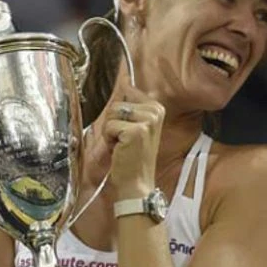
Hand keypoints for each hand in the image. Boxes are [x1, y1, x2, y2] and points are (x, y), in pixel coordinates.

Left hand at [100, 71, 164, 200]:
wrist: (136, 183)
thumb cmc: (132, 157)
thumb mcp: (135, 127)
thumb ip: (131, 106)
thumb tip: (124, 83)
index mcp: (157, 108)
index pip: (128, 91)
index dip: (120, 111)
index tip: (127, 129)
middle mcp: (155, 112)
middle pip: (118, 102)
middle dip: (114, 122)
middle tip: (124, 140)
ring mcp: (147, 121)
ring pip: (112, 113)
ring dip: (110, 131)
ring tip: (121, 145)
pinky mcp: (135, 131)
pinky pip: (109, 126)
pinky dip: (108, 140)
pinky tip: (119, 150)